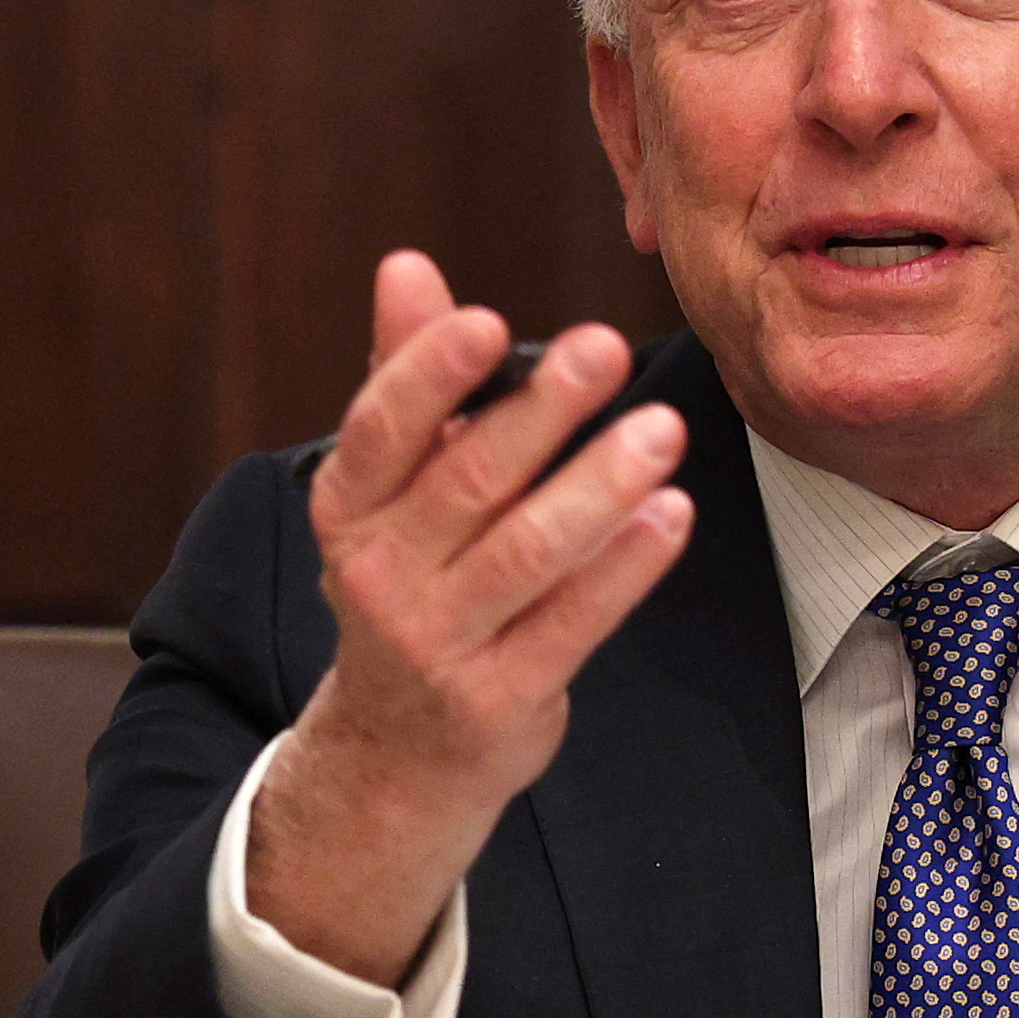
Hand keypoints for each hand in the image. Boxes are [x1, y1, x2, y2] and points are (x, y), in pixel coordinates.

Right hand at [245, 250, 692, 986]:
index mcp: (348, 511)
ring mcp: (438, 646)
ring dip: (598, 487)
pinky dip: (624, 568)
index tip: (490, 320)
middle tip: (608, 347)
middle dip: (541, 412)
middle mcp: (378, 577)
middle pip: (467, 484)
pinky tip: (671, 516)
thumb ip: (406, 375)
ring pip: (526, 554)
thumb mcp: (391, 489)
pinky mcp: (501, 700)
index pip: (381, 432)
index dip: (429, 375)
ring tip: (661, 430)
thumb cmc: (412, 582)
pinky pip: (573, 624)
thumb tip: (406, 265)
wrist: (397, 752)